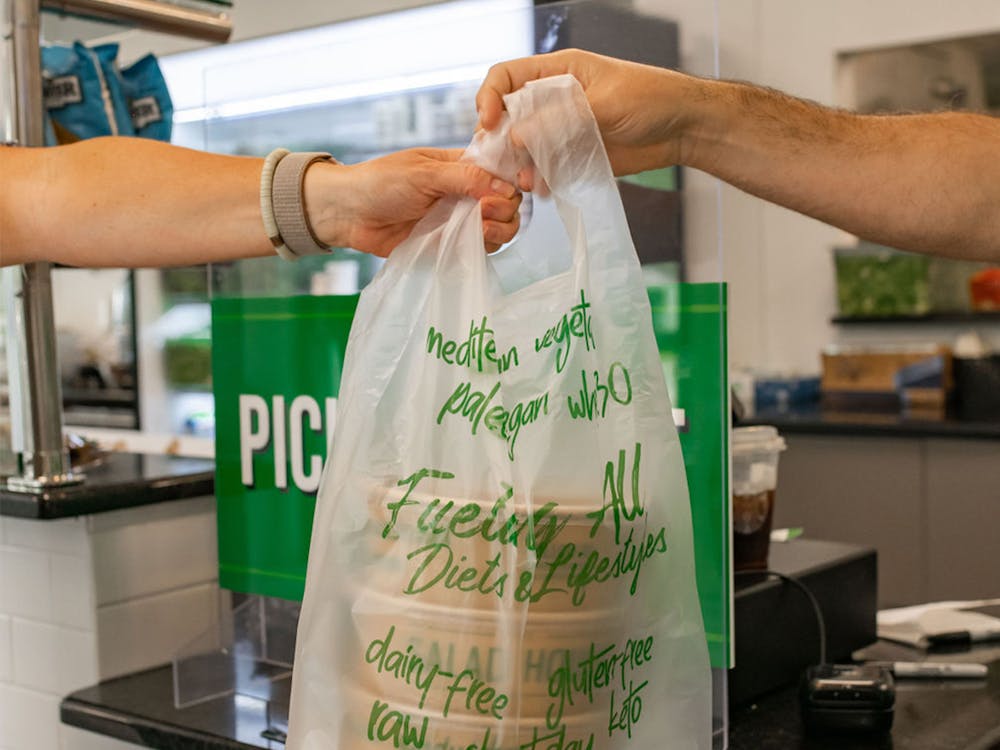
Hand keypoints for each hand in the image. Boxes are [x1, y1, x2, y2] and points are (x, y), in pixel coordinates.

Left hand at [304, 148, 521, 256]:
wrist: (348, 214)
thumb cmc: (380, 182)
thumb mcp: (424, 172)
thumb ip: (466, 178)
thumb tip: (505, 188)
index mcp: (461, 167)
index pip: (501, 174)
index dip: (509, 185)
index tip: (501, 193)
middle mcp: (465, 193)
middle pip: (506, 204)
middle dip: (504, 210)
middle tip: (486, 212)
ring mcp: (458, 220)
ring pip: (498, 228)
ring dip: (499, 230)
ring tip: (482, 229)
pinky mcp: (449, 245)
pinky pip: (478, 249)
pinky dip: (484, 247)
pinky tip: (475, 243)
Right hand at [476, 49, 704, 177]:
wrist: (683, 129)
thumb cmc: (651, 98)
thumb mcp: (604, 103)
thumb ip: (560, 120)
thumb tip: (518, 136)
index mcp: (558, 72)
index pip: (506, 77)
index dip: (489, 97)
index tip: (488, 123)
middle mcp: (553, 100)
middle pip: (508, 117)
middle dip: (500, 140)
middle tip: (500, 164)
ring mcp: (562, 130)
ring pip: (524, 148)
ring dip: (519, 166)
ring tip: (526, 182)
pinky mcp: (573, 156)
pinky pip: (546, 169)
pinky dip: (540, 181)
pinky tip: (545, 189)